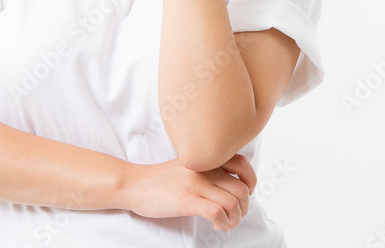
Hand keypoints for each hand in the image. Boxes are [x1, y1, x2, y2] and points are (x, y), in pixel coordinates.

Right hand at [122, 153, 256, 231]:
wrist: (134, 184)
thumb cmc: (159, 179)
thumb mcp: (186, 166)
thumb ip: (206, 169)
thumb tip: (229, 184)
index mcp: (205, 159)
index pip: (242, 164)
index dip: (250, 181)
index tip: (246, 193)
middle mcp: (204, 169)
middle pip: (241, 189)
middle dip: (244, 208)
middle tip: (234, 216)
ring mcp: (195, 184)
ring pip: (233, 203)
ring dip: (234, 219)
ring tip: (224, 224)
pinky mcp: (186, 199)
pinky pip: (217, 212)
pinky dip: (222, 222)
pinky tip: (215, 225)